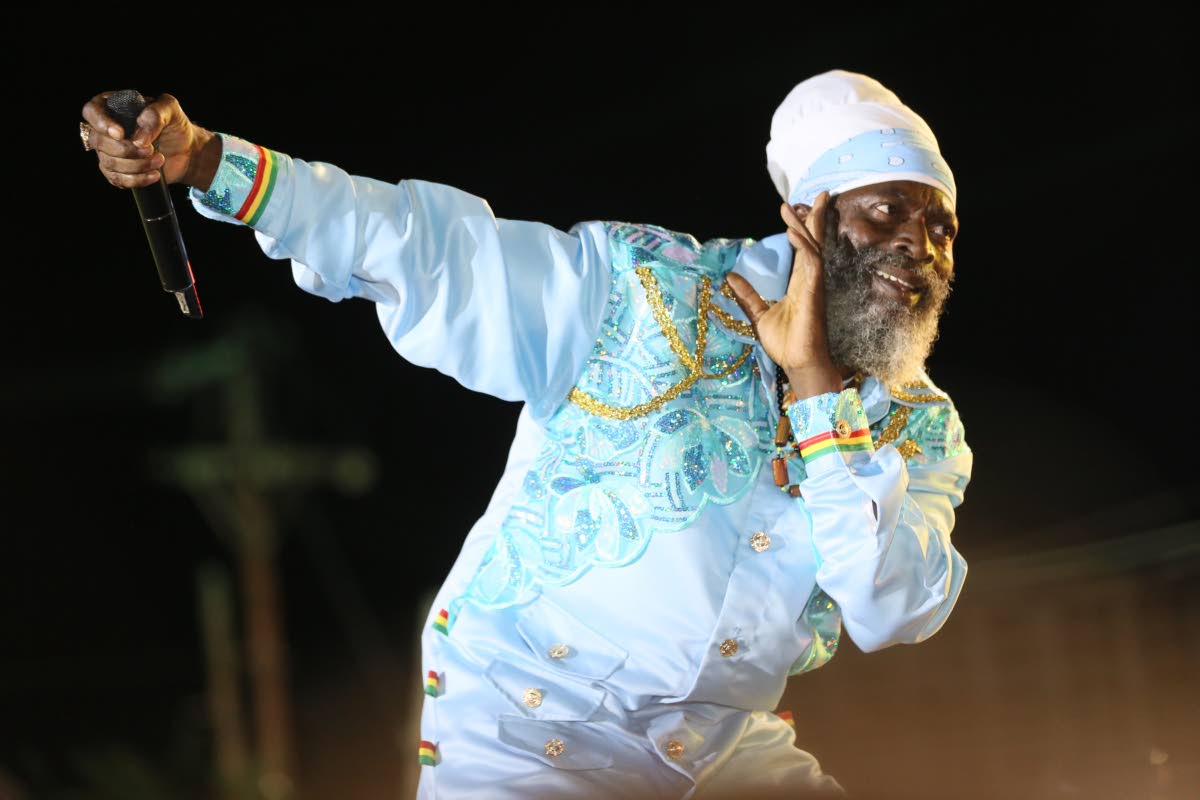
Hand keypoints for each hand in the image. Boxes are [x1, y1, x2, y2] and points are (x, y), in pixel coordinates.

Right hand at [81, 91, 216, 189]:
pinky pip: (116, 179)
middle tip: (151, 149)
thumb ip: (155, 115)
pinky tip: (155, 175)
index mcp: (112, 106)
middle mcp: (105, 129)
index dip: (102, 124)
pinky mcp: (117, 171)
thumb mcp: (170, 110)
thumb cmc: (174, 125)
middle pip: (99, 141)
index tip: (121, 134)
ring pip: (108, 162)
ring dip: (136, 165)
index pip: (92, 111)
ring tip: (160, 160)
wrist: (186, 150)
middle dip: (127, 150)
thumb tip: (138, 139)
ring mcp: (109, 151)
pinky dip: (137, 180)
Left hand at [725, 191, 843, 399]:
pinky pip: (811, 264)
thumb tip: (730, 276)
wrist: (798, 364)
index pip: (804, 248)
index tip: (791, 207)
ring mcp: (813, 286)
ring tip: (795, 206)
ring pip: (813, 248)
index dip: (801, 227)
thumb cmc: (786, 343)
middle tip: (817, 194)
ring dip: (806, 225)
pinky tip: (794, 232)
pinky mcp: (813, 293)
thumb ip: (748, 295)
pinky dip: (804, 246)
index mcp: (799, 283)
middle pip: (814, 242)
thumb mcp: (759, 315)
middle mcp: (809, 280)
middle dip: (815, 217)